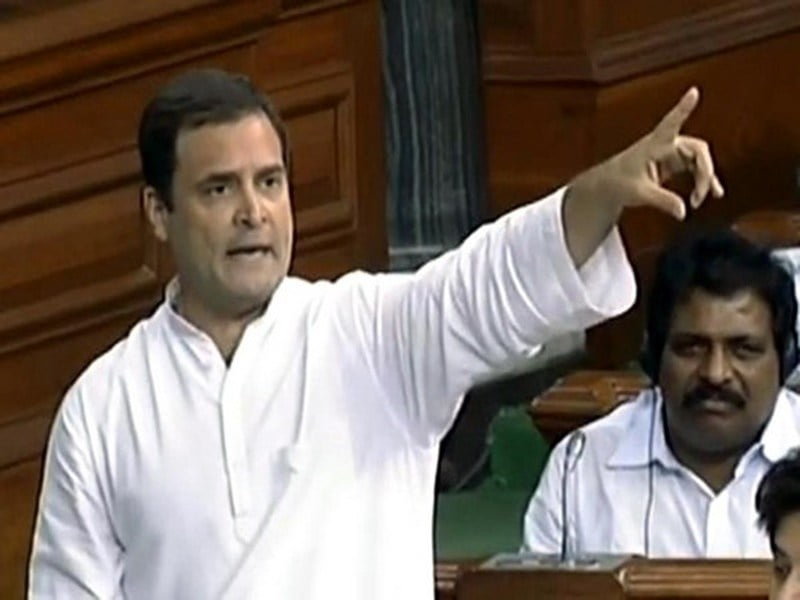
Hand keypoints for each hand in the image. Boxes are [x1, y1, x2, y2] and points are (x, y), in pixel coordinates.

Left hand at [572, 87, 723, 220]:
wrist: (610, 185)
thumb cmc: (619, 183)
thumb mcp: (638, 194)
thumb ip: (662, 201)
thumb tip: (683, 212)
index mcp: (654, 144)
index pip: (670, 123)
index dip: (683, 108)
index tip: (693, 91)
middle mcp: (666, 143)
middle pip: (697, 150)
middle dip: (703, 173)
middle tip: (698, 198)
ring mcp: (672, 152)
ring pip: (700, 160)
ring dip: (704, 179)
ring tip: (698, 201)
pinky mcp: (674, 162)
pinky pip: (696, 168)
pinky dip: (703, 181)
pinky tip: (714, 193)